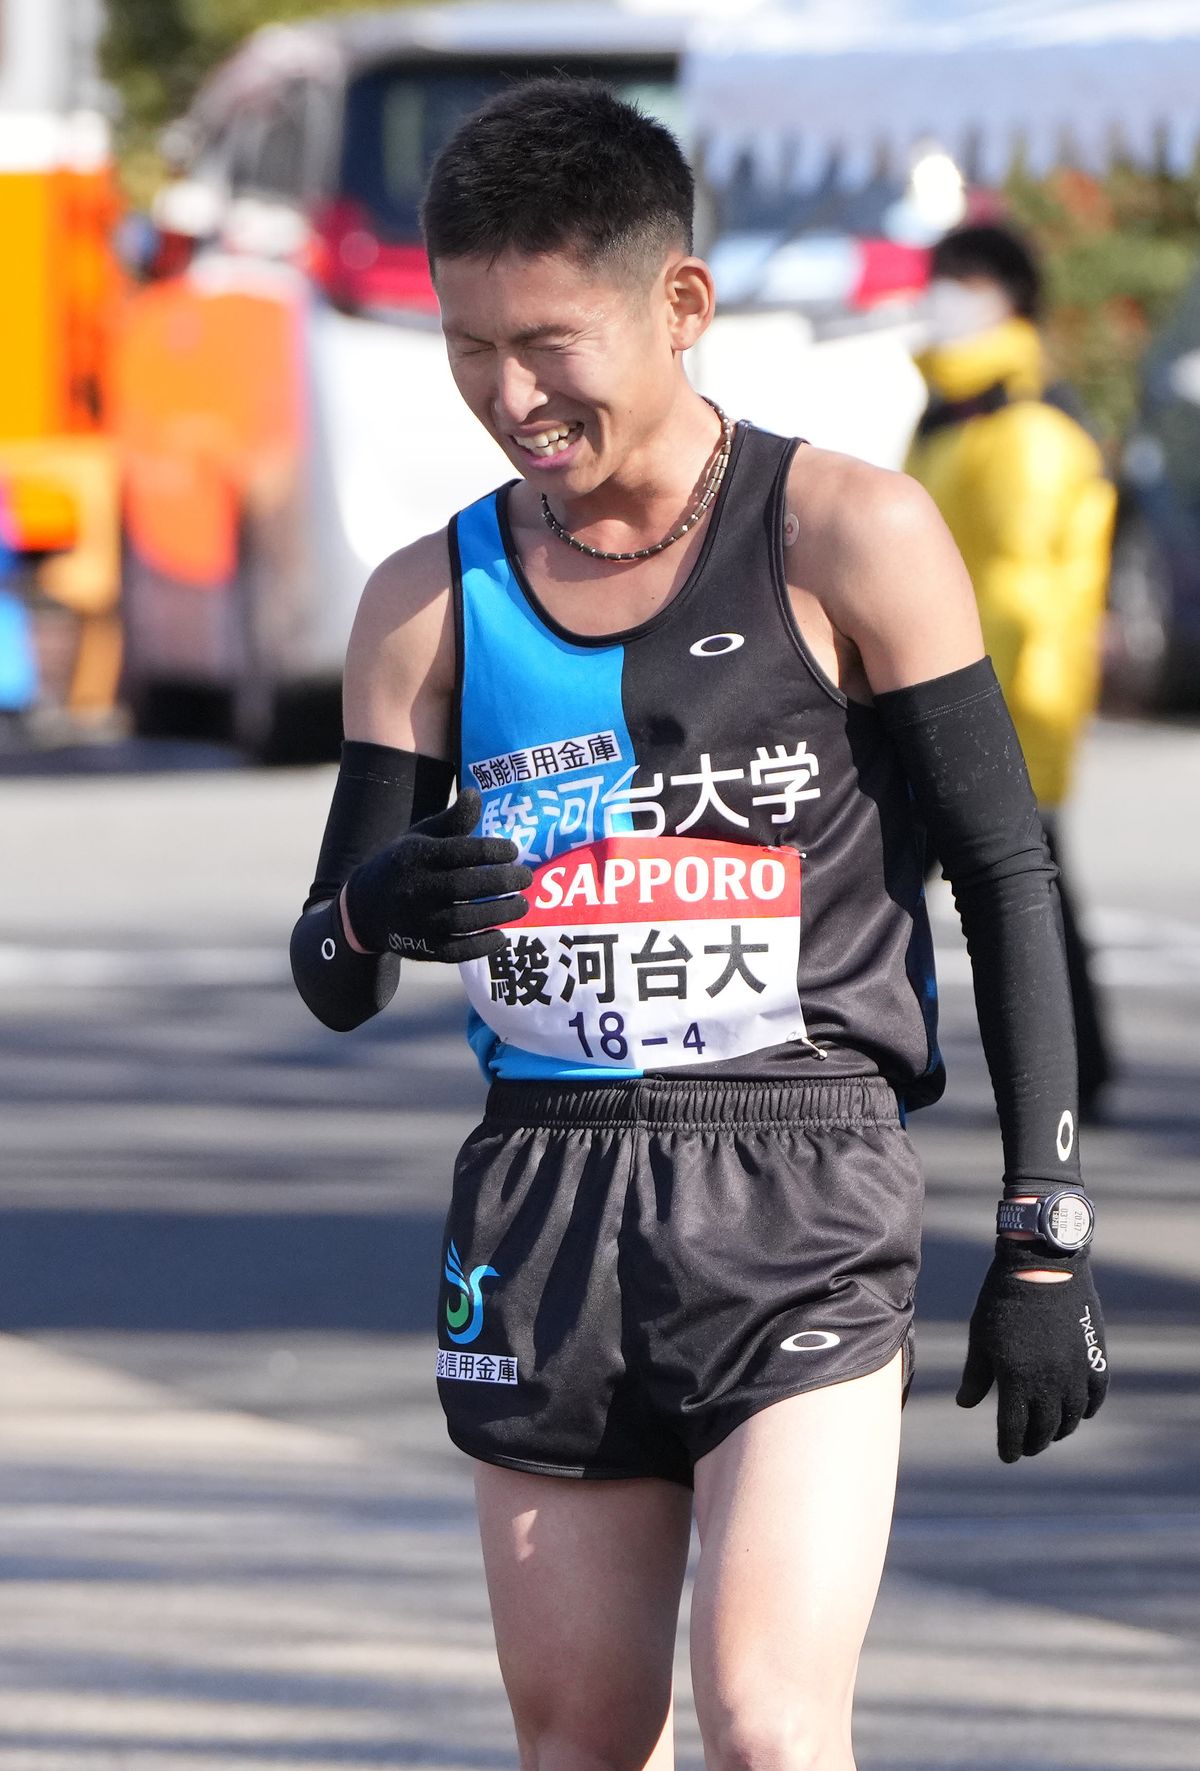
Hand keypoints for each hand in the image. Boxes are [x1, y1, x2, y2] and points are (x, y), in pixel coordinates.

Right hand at [342, 787, 531, 962]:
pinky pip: (454, 951)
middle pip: (463, 886)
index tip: (514, 851)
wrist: (365, 907)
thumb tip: (477, 794)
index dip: (492, 850)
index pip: (459, 851)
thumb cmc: (405, 865)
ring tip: (523, 905)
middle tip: (527, 878)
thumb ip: (452, 819)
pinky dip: (481, 947)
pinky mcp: (421, 948)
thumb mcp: (421, 836)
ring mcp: (417, 921)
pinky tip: (501, 936)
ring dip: (498, 914)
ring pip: (462, 921)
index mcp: (416, 856)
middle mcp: (415, 888)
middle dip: (502, 882)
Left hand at [956, 1239, 1108, 1462]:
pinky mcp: (1096, 1357)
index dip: (1010, 1447)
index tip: (1008, 1456)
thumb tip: (964, 1404)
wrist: (1043, 1266)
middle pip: (1045, 1429)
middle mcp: (1050, 1382)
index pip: (1015, 1429)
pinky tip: (1079, 1413)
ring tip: (1051, 1433)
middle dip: (1035, 1442)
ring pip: (1072, 1417)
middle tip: (1028, 1447)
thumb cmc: (1003, 1300)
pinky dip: (1087, 1409)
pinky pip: (1096, 1396)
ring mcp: (1076, 1371)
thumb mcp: (981, 1337)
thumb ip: (976, 1375)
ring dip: (1061, 1430)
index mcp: (1017, 1379)